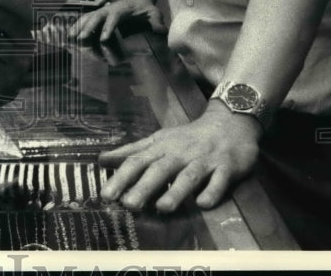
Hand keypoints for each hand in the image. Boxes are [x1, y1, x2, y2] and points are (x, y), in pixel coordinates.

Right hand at [69, 0, 164, 42]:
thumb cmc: (146, 8)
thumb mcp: (154, 13)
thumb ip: (156, 22)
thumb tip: (160, 31)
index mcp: (122, 8)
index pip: (114, 17)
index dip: (108, 28)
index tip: (103, 39)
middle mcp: (109, 9)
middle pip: (96, 16)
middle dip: (88, 28)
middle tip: (82, 39)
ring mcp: (102, 11)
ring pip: (88, 18)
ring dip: (79, 27)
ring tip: (70, 38)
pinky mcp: (98, 15)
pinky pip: (85, 20)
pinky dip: (77, 26)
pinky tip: (69, 35)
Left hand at [98, 103, 260, 212]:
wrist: (229, 123)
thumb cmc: (188, 138)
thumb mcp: (158, 141)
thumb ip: (132, 152)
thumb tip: (101, 161)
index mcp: (161, 147)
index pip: (137, 161)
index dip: (121, 178)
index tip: (106, 195)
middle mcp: (180, 153)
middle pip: (160, 169)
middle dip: (144, 186)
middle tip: (129, 205)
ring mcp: (204, 160)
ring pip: (189, 175)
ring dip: (176, 191)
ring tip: (162, 208)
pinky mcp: (226, 167)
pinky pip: (219, 181)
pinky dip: (212, 192)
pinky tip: (203, 204)